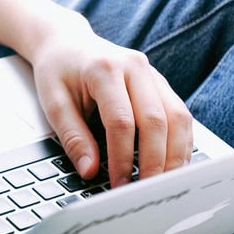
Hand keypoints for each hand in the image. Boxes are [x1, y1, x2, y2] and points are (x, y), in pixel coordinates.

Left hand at [27, 9, 192, 186]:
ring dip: (175, 154)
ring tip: (164, 183)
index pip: (121, 121)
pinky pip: (179, 114)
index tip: (118, 184)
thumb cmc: (58, 71)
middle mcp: (135, 67)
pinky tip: (173, 164)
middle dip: (154, 161)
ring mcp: (152, 73)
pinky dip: (180, 142)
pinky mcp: (160, 83)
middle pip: (157, 120)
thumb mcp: (54, 103)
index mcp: (105, 69)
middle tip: (145, 191)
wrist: (66, 42)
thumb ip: (73, 137)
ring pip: (177, 117)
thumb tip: (90, 170)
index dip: (122, 157)